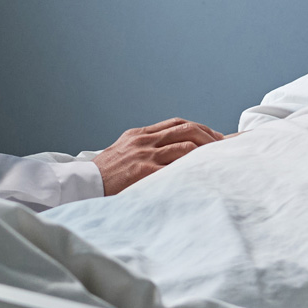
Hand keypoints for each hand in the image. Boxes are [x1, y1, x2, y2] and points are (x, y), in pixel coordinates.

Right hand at [92, 118, 222, 194]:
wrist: (83, 184)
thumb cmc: (104, 174)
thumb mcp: (122, 152)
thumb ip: (143, 148)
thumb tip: (167, 151)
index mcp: (139, 134)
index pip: (177, 123)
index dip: (199, 128)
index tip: (214, 136)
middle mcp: (144, 141)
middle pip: (185, 129)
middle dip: (208, 136)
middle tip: (224, 146)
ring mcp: (144, 155)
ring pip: (185, 146)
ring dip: (205, 152)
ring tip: (219, 160)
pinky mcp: (144, 171)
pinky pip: (175, 167)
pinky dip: (192, 168)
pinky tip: (204, 173)